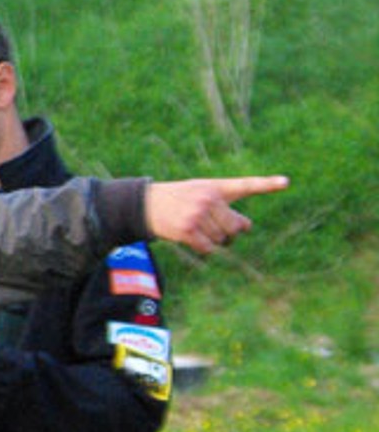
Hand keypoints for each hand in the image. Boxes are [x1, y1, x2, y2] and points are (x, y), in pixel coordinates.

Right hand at [144, 176, 287, 254]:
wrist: (147, 204)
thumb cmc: (179, 199)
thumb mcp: (202, 193)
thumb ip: (226, 206)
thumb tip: (246, 227)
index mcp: (216, 187)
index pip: (245, 185)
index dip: (267, 184)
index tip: (285, 182)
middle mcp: (209, 200)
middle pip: (236, 227)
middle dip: (230, 233)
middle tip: (219, 230)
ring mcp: (198, 215)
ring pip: (222, 239)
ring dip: (215, 241)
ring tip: (201, 232)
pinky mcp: (187, 231)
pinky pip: (208, 248)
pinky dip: (205, 249)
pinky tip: (194, 240)